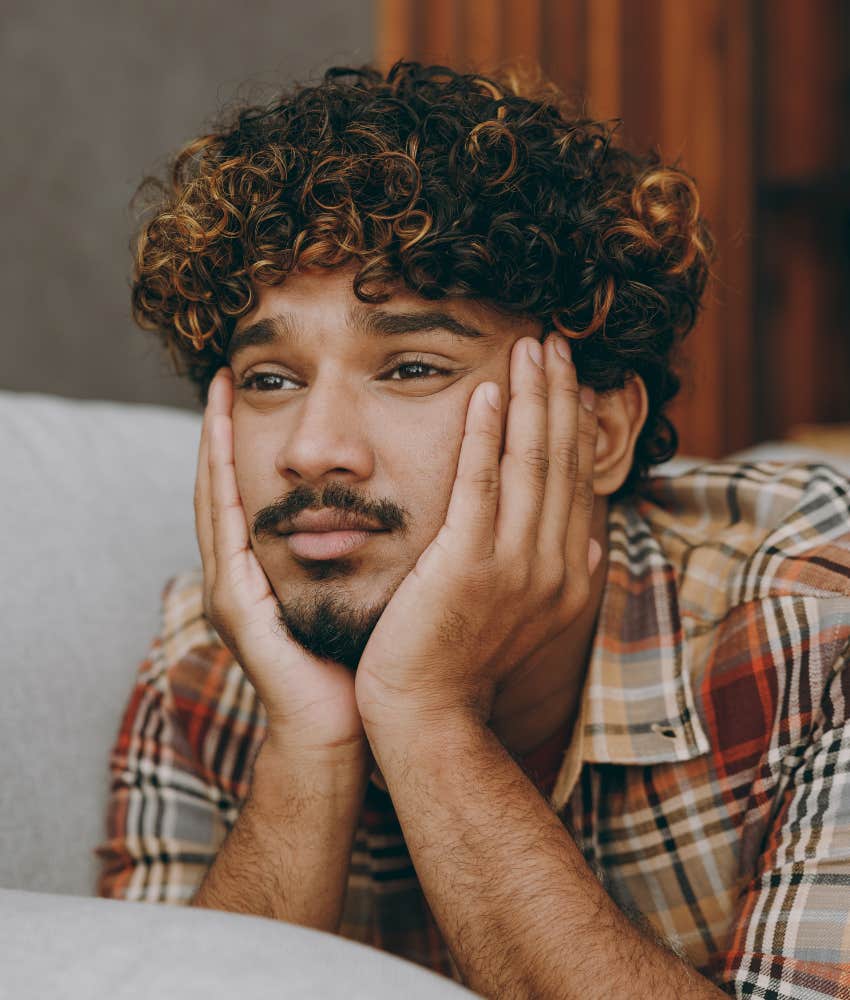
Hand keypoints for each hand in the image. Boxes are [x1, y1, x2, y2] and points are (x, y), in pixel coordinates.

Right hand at [196, 368, 368, 763]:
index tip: (255, 392)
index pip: (254, 494)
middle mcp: (242, 576)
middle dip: (221, 435)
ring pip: (216, 502)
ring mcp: (232, 592)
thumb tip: (404, 500)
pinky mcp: (237, 606)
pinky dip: (222, 485)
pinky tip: (223, 446)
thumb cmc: (364, 660)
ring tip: (218, 396)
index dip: (249, 445)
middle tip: (225, 378)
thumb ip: (367, 547)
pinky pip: (226, 533)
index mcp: (269, 571)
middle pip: (225, 489)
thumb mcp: (365, 588)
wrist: (346, 729)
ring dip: (214, 449)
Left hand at [354, 332, 600, 731]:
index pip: (575, 483)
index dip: (576, 427)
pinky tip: (488, 391)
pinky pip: (480, 484)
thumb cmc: (468, 665)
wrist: (431, 714)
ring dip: (532, 400)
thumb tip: (595, 544)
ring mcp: (513, 564)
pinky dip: (487, 436)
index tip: (575, 382)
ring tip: (532, 349)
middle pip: (561, 462)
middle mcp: (551, 565)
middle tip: (557, 344)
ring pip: (530, 463)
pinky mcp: (466, 563)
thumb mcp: (530, 621)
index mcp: (567, 575)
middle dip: (560, 397)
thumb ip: (564, 578)